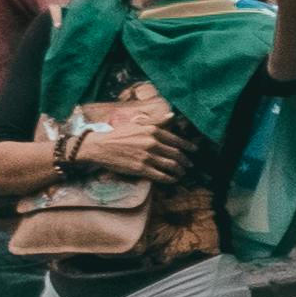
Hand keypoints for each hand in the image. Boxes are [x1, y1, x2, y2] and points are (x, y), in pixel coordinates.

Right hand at [83, 113, 206, 183]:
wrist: (101, 147)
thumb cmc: (119, 134)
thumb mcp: (138, 124)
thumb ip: (157, 121)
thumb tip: (172, 116)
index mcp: (153, 131)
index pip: (176, 140)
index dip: (188, 146)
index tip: (194, 150)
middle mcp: (152, 143)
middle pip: (176, 154)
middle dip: (185, 161)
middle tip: (189, 165)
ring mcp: (147, 157)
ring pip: (171, 166)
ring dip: (180, 171)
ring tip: (182, 173)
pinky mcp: (141, 169)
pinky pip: (161, 175)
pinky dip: (170, 179)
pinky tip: (173, 180)